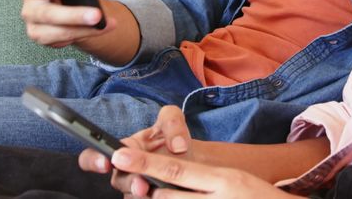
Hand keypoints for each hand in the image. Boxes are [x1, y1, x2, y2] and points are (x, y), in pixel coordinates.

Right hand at [79, 106, 195, 196]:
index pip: (93, 157)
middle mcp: (126, 172)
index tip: (104, 163)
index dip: (93, 160)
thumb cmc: (174, 139)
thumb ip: (172, 123)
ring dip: (143, 195)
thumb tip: (178, 145)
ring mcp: (137, 188)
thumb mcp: (172, 123)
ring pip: (132, 197)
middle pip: (118, 181)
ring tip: (158, 191)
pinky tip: (169, 195)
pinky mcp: (151, 198)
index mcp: (124, 150)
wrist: (193, 159)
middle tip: (141, 185)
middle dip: (129, 183)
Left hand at [108, 147, 293, 198]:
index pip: (176, 169)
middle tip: (141, 188)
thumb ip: (202, 180)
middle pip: (169, 197)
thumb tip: (168, 178)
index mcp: (223, 179)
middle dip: (151, 194)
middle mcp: (219, 197)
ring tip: (167, 196)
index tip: (119, 155)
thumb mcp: (233, 181)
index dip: (145, 162)